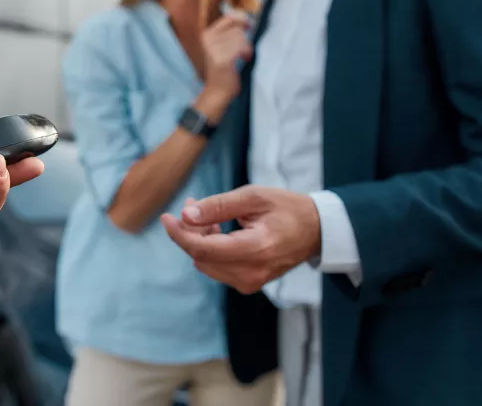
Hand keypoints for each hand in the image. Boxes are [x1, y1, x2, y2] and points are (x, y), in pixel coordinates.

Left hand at [160, 185, 321, 293]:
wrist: (315, 231)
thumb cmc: (286, 208)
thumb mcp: (253, 197)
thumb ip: (217, 206)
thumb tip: (185, 215)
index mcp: (255, 249)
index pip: (203, 249)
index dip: (179, 234)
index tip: (166, 217)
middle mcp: (251, 273)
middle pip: (201, 256)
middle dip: (190, 232)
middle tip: (192, 206)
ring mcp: (250, 282)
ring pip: (206, 263)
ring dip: (199, 240)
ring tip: (208, 216)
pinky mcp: (249, 284)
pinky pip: (217, 268)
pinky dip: (211, 249)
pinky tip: (218, 230)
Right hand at [201, 11, 252, 102]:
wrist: (217, 91)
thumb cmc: (223, 69)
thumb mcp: (222, 46)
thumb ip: (230, 32)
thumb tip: (247, 19)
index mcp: (207, 34)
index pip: (228, 18)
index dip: (242, 20)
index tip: (248, 26)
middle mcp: (208, 39)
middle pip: (237, 29)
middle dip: (245, 40)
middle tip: (244, 51)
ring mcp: (213, 49)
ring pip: (241, 38)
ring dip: (246, 48)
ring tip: (243, 56)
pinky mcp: (222, 58)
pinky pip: (241, 47)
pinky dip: (246, 53)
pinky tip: (244, 59)